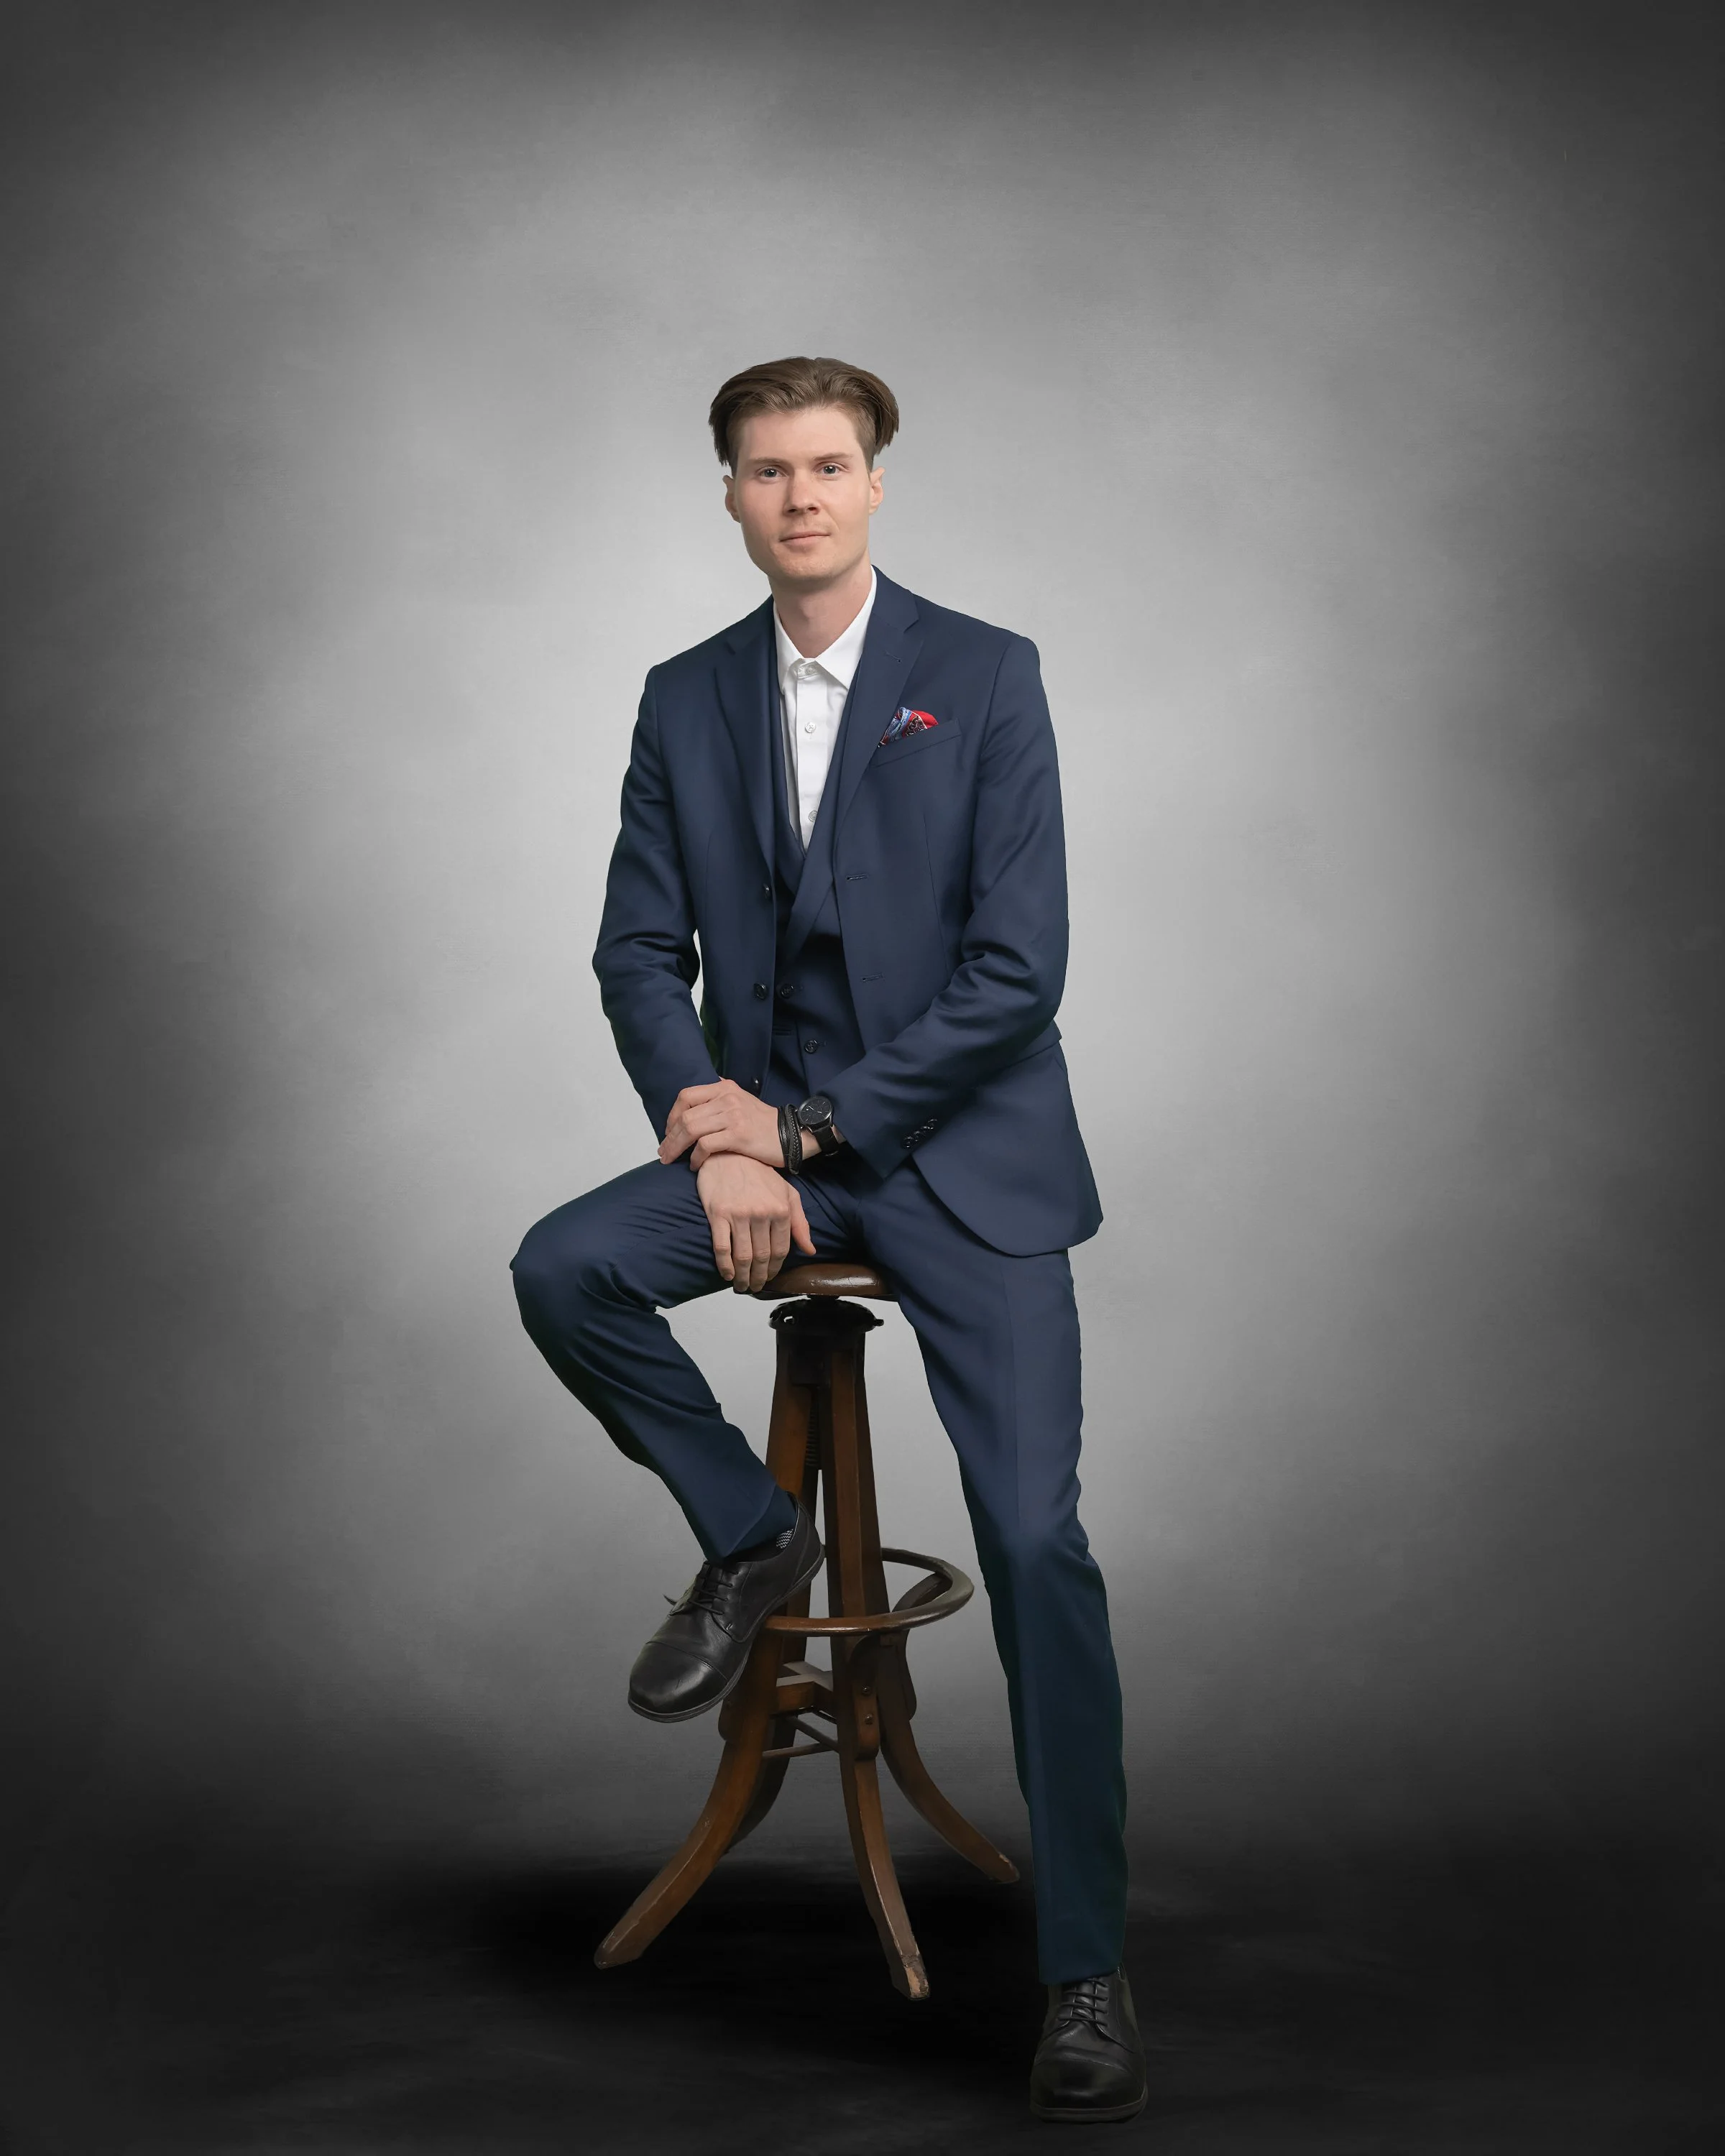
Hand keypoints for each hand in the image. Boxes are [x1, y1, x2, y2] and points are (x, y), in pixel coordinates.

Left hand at [660, 1079, 784, 1169]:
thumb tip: (694, 1106)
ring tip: (671, 1160)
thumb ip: (719, 1100)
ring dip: (676, 1147)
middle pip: (685, 1115)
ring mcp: (732, 1115)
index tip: (668, 1132)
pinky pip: (706, 1145)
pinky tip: (695, 1166)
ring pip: (691, 1129)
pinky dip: (695, 1157)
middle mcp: (727, 1098)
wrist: (793, 1134)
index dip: (672, 1115)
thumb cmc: (764, 1124)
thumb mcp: (741, 1101)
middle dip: (669, 1136)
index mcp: (724, 1088)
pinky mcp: (738, 1135)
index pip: (686, 1096)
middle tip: (664, 1152)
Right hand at [696, 1154, 815, 1291]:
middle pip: (762, 1257)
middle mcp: (762, 1213)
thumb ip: (799, 1222)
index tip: (769, 1277)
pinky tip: (727, 1274)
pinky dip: (725, 1266)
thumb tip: (810, 1250)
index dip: (775, 1269)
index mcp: (781, 1209)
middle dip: (759, 1277)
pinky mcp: (718, 1214)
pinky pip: (722, 1247)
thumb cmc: (759, 1173)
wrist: (728, 1153)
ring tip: (742, 1285)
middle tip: (754, 1287)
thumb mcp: (786, 1193)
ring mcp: (739, 1215)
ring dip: (743, 1277)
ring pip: (743, 1256)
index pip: (781, 1250)